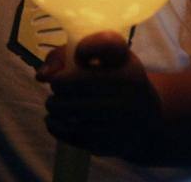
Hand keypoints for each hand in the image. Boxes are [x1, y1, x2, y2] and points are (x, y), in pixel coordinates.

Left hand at [36, 31, 163, 159]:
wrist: (149, 121)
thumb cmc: (119, 80)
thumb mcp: (107, 59)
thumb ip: (68, 54)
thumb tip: (42, 75)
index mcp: (128, 65)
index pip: (103, 46)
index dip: (82, 49)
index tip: (77, 56)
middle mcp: (130, 91)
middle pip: (78, 83)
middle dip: (58, 85)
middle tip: (56, 88)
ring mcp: (123, 120)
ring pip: (74, 113)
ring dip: (55, 108)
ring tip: (53, 105)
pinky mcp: (113, 144)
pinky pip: (76, 136)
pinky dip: (58, 128)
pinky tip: (54, 122)